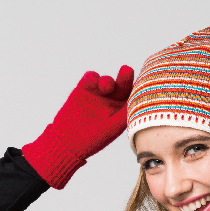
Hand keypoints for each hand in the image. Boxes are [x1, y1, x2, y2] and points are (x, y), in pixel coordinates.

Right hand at [22, 65, 133, 188]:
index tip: (141, 82)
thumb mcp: (111, 129)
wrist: (68, 140)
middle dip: (124, 77)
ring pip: (106, 81)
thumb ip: (123, 115)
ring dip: (107, 81)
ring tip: (105, 85)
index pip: (133, 96)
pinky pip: (90, 79)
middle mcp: (113, 99)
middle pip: (121, 85)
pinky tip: (92, 80)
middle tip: (127, 70)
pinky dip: (92, 77)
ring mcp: (99, 93)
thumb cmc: (93, 139)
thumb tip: (136, 103)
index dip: (137, 88)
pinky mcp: (84, 88)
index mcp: (123, 109)